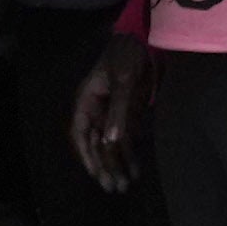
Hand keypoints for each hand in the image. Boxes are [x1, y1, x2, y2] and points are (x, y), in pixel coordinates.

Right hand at [66, 43, 141, 191]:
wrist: (146, 37)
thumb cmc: (128, 54)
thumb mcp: (123, 81)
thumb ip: (117, 111)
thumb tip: (109, 141)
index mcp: (86, 100)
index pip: (80, 133)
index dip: (86, 155)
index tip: (96, 174)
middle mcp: (96, 109)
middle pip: (95, 143)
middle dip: (104, 166)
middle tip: (114, 188)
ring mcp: (112, 112)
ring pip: (111, 144)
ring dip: (118, 163)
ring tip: (126, 184)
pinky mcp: (128, 113)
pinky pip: (126, 137)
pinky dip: (131, 153)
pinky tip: (136, 168)